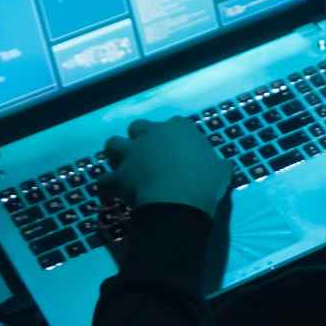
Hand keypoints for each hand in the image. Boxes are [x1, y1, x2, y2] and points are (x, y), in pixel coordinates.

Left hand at [103, 117, 230, 214]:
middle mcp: (152, 134)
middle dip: (140, 138)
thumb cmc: (204, 182)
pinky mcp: (119, 175)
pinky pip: (105, 179)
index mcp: (179, 128)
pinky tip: (111, 194)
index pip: (175, 124)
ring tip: (123, 166)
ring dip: (117, 154)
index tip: (180, 150)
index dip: (176, 136)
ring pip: (113, 143)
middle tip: (148, 155)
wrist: (179, 201)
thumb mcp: (221, 171)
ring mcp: (132, 153)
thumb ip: (217, 164)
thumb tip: (221, 166)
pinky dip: (107, 186)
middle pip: (139, 127)